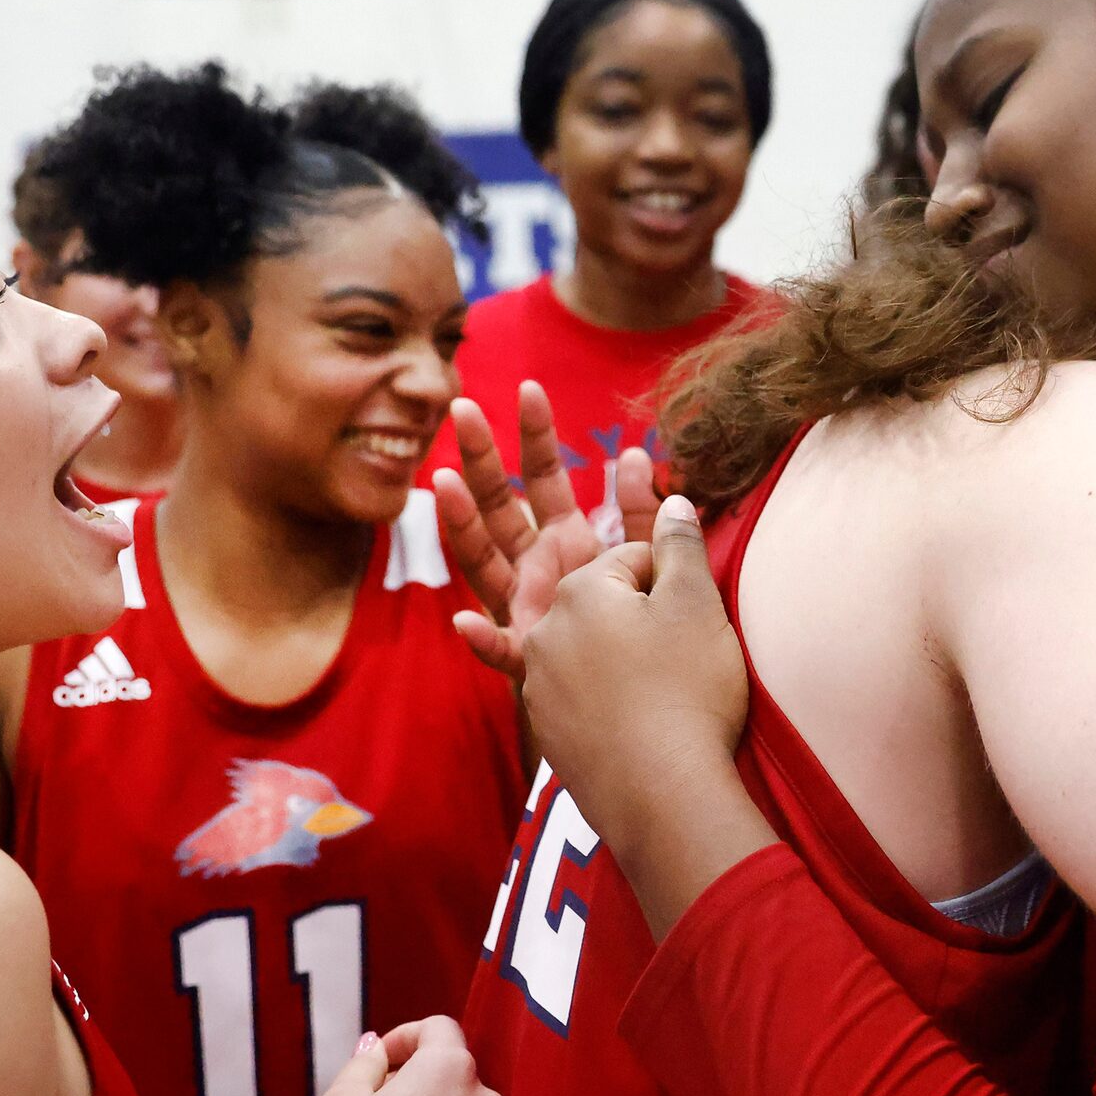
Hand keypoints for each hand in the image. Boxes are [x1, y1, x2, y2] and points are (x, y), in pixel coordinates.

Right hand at [436, 382, 660, 677]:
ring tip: (442, 483)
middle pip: (499, 507)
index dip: (536, 436)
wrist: (645, 707)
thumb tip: (636, 455)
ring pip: (483, 563)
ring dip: (461, 524)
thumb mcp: (653, 562)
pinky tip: (463, 624)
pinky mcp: (528, 661)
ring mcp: (524, 611)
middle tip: (462, 407)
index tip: (530, 388)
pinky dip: (483, 640)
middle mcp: (536, 570)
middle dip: (480, 456)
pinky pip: (501, 651)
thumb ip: (647, 516)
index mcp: (566, 542)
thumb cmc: (649, 632)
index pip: (544, 478)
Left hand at [521, 498, 772, 936]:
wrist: (662, 794)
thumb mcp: (696, 603)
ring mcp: (540, 682)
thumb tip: (676, 501)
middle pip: (597, 598)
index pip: (630, 560)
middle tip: (679, 642)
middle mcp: (545, 629)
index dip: (669, 579)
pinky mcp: (548, 729)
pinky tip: (578, 688)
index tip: (695, 609)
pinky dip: (593, 694)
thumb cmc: (686, 688)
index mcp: (581, 590)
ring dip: (614, 650)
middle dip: (637, 607)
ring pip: (581, 645)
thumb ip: (682, 544)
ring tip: (658, 683)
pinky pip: (570, 694)